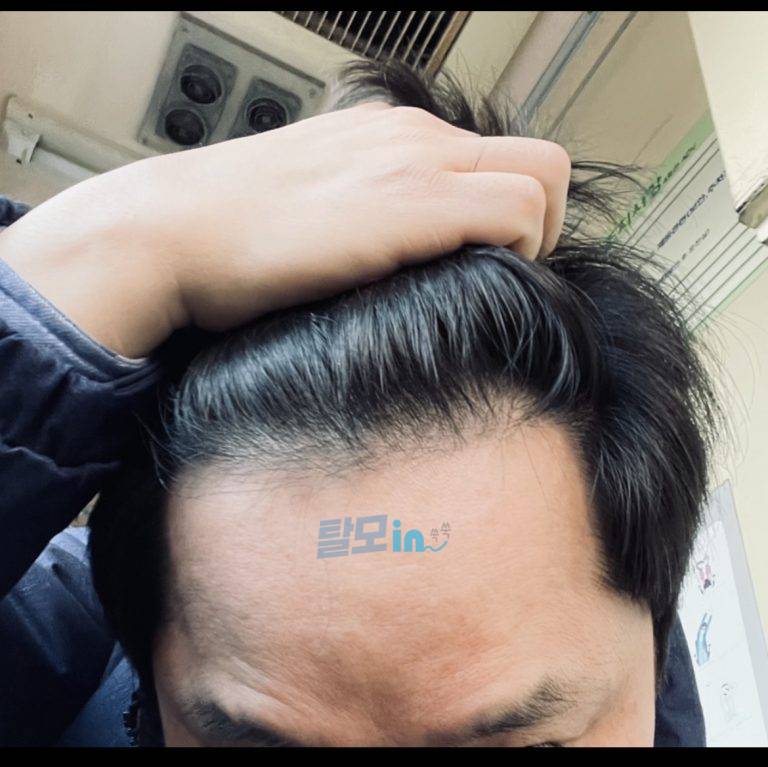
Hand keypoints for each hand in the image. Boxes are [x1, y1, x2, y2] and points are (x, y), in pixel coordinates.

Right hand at [0, 102, 569, 356]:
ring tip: (490, 281)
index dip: (510, 210)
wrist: (174, 232)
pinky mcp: (413, 203)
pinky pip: (518, 215)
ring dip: (535, 240)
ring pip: (544, 179)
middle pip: (541, 159)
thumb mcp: (307, 202)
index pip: (495, 156)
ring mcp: (416, 163)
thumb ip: (359, 208)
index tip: (487, 257)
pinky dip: (516, 253)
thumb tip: (388, 248)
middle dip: (542, 221)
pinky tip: (470, 282)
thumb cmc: (229, 232)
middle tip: (506, 269)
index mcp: (389, 134)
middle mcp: (412, 135)